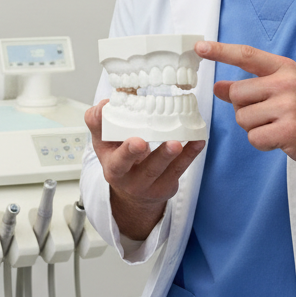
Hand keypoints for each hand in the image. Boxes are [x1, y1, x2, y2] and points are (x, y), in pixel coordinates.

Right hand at [84, 100, 205, 240]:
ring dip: (170, 155)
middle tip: (146, 143)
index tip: (136, 141)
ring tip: (177, 143)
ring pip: (161, 169)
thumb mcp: (102, 143)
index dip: (126, 152)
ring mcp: (150, 185)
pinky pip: (179, 169)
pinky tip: (197, 141)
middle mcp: (130, 179)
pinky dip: (190, 153)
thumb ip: (98, 122)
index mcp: (113, 168)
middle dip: (147, 155)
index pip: (117, 161)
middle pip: (141, 169)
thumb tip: (104, 104)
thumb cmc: (118, 159)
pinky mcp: (167, 185)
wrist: (132, 192)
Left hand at [197, 40, 295, 191]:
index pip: (247, 55)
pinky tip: (281, 139)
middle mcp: (286, 83)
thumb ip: (250, 87)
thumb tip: (218, 86)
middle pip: (237, 94)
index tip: (200, 47)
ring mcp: (289, 106)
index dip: (221, 51)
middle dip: (244, 109)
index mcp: (284, 69)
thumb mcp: (282, 92)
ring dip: (254, 128)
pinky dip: (263, 143)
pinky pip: (254, 138)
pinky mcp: (289, 130)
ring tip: (278, 127)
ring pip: (242, 118)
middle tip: (269, 116)